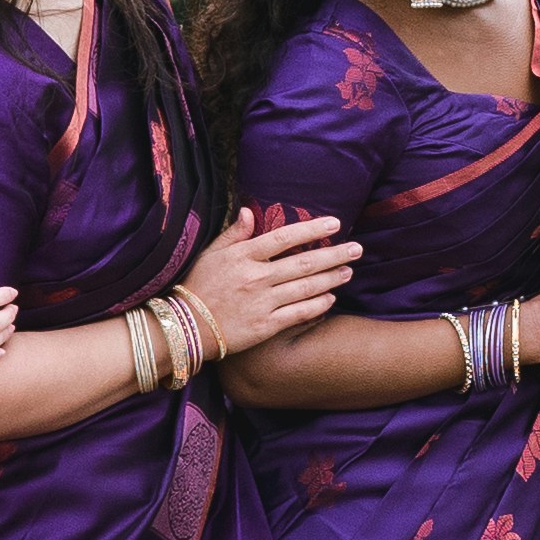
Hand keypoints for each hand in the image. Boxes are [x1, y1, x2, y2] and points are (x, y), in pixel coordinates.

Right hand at [179, 210, 360, 361]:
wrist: (183, 328)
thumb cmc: (196, 286)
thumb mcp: (210, 254)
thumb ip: (233, 234)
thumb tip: (250, 211)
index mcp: (242, 256)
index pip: (284, 238)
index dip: (312, 230)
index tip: (335, 224)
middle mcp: (256, 278)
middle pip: (304, 263)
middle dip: (335, 255)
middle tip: (357, 249)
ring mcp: (262, 303)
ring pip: (306, 288)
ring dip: (332, 278)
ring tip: (349, 271)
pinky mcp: (265, 326)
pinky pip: (299, 313)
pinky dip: (318, 305)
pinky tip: (331, 298)